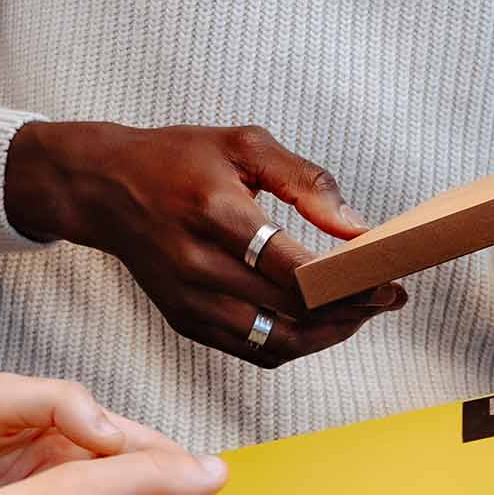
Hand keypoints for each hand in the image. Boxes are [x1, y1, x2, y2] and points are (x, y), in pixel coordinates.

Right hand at [3, 121, 404, 367]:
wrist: (104, 188)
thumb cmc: (178, 158)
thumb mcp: (244, 144)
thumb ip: (306, 182)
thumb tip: (357, 228)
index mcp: (216, 213)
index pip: (296, 268)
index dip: (350, 282)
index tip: (389, 277)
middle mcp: (198, 265)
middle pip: (293, 309)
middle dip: (352, 309)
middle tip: (389, 295)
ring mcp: (188, 301)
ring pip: (277, 341)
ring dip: (329, 335)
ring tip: (361, 314)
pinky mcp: (184, 321)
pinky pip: (254, 350)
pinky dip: (296, 343)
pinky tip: (321, 323)